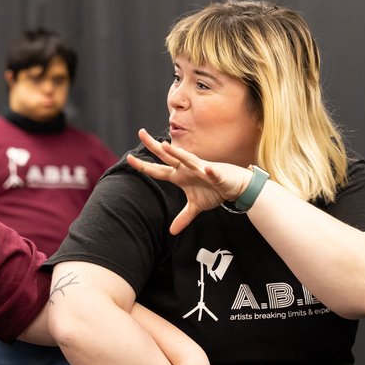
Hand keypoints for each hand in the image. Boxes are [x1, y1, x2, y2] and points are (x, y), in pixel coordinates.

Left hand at [126, 129, 252, 234]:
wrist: (235, 186)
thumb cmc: (214, 191)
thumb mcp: (196, 207)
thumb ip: (183, 217)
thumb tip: (172, 232)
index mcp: (180, 176)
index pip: (158, 170)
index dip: (144, 165)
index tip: (128, 158)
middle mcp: (187, 169)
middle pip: (168, 156)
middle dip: (154, 146)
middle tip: (140, 132)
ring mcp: (201, 169)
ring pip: (188, 160)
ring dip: (178, 154)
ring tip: (165, 145)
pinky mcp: (216, 174)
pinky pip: (212, 173)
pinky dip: (209, 172)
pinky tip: (206, 169)